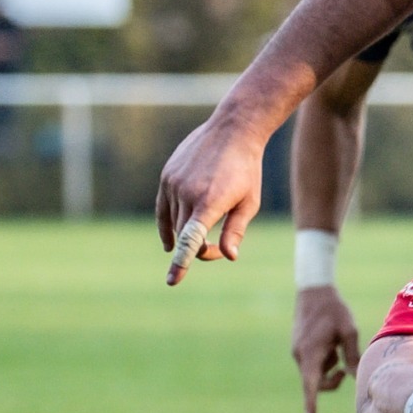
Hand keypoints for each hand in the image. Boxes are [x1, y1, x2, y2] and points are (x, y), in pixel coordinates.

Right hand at [155, 114, 265, 274]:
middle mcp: (186, 193)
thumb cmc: (246, 170)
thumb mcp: (249, 203)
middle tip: (217, 248)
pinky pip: (163, 208)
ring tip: (207, 229)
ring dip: (186, 233)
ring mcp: (173, 183)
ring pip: (173, 223)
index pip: (191, 240)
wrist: (232, 131)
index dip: (182, 263)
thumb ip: (236, 231)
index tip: (173, 281)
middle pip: (185, 236)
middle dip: (200, 249)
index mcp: (210, 202)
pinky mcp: (166, 176)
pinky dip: (168, 225)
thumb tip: (229, 256)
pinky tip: (171, 240)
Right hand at [293, 286, 360, 412]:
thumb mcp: (348, 330)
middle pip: (315, 382)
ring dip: (328, 367)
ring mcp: (297, 351)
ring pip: (315, 373)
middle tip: (345, 369)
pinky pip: (312, 363)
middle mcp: (301, 355)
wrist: (313, 291)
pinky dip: (323, 360)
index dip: (311, 401)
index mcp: (312, 352)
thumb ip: (352, 355)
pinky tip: (329, 342)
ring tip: (336, 345)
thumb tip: (356, 377)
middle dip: (331, 381)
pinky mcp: (298, 347)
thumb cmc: (333, 310)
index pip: (311, 383)